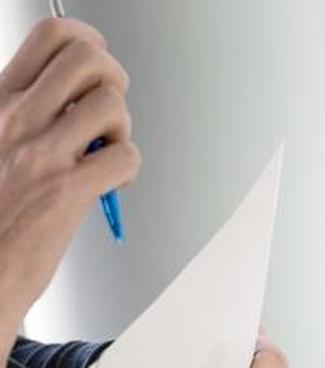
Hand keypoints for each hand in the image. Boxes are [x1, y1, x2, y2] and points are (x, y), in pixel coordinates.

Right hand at [0, 19, 138, 359]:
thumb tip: (80, 94)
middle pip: (89, 58)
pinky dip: (128, 170)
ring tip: (102, 153)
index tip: (95, 74)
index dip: (91, 45)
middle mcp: (15, 119)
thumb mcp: (0, 142)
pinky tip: (108, 185)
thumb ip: (32, 111)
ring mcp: (38, 154)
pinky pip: (125, 156)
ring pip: (112, 104)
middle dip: (114, 82)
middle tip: (105, 116)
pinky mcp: (63, 192)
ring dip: (121, 129)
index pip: (53, 35)